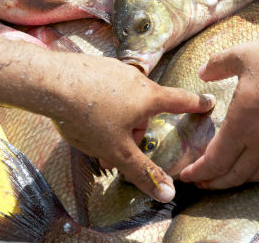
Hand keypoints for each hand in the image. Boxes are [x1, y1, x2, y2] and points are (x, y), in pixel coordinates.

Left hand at [51, 57, 213, 201]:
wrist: (50, 82)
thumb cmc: (87, 116)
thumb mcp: (117, 150)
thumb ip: (142, 171)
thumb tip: (168, 192)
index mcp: (148, 97)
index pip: (180, 100)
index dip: (196, 103)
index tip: (208, 101)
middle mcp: (136, 78)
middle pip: (146, 106)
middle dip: (135, 126)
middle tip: (117, 143)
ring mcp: (115, 69)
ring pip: (124, 98)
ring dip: (116, 116)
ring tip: (93, 130)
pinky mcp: (95, 66)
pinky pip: (106, 88)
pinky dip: (100, 102)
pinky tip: (82, 112)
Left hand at [179, 34, 258, 188]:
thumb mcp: (244, 55)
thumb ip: (218, 65)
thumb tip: (202, 73)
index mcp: (242, 125)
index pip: (215, 161)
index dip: (198, 172)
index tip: (186, 175)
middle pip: (232, 177)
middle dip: (212, 183)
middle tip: (200, 183)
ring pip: (255, 176)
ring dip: (236, 181)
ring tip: (225, 176)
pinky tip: (256, 164)